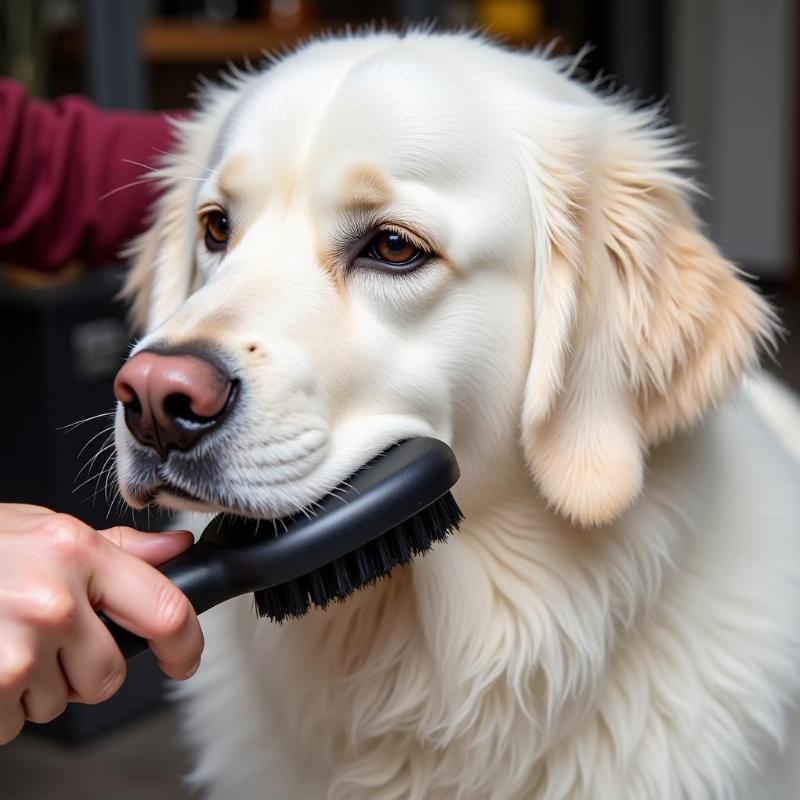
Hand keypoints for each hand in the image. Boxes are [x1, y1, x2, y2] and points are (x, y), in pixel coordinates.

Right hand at [0, 504, 202, 743]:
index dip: (185, 644)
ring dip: (37, 684)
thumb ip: (114, 548)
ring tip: (3, 640)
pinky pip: (16, 721)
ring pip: (61, 700)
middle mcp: (54, 599)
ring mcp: (18, 648)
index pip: (165, 607)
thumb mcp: (43, 529)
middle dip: (84, 668)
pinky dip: (2, 705)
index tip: (182, 658)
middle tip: (44, 637)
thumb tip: (175, 553)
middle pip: (109, 673)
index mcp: (76, 551)